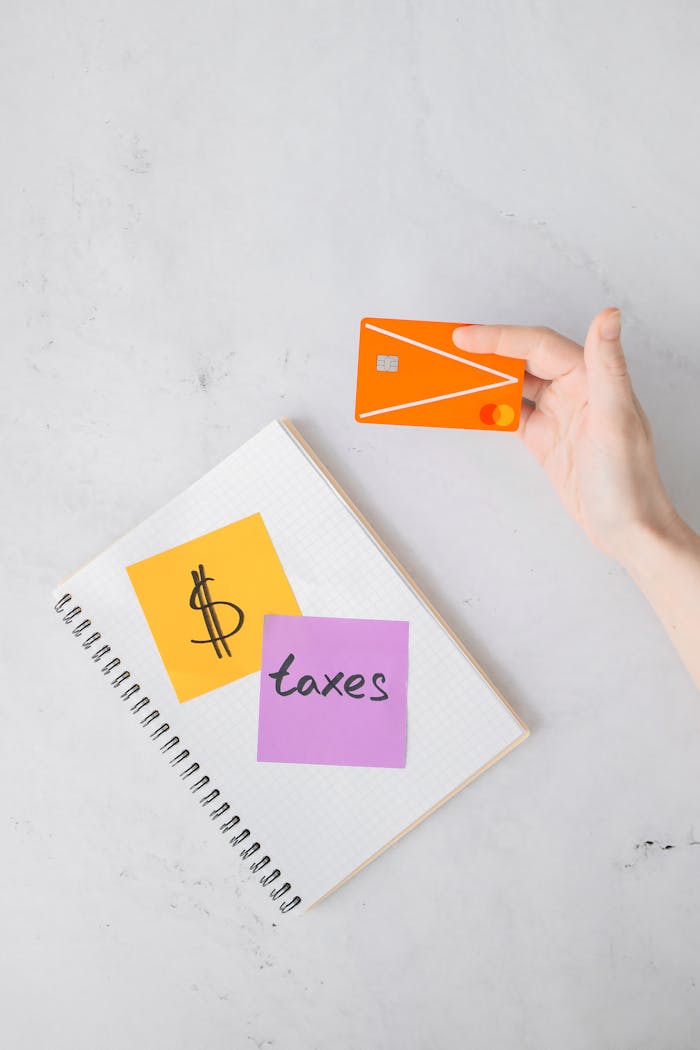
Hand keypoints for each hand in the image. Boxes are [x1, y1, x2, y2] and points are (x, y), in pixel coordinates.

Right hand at [452, 310, 680, 565]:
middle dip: (486, 353)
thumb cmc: (630, 480)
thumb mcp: (618, 420)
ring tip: (452, 376)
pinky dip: (487, 410)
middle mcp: (574, 390)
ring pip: (512, 385)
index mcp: (591, 377)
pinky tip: (468, 408)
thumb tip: (608, 316)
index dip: (500, 338)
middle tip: (449, 352)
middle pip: (521, 359)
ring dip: (483, 380)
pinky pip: (509, 414)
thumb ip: (609, 366)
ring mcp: (557, 414)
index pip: (538, 345)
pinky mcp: (544, 439)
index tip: (465, 338)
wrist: (627, 530)